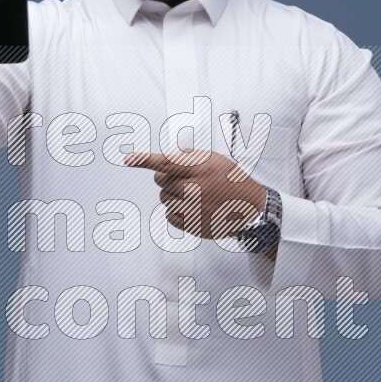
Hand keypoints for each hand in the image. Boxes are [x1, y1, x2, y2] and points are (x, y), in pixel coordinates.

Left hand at [124, 149, 265, 239]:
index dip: (144, 159)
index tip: (129, 159)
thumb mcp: (215, 159)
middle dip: (169, 178)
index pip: (166, 161)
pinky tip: (193, 208)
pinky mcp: (191, 224)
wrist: (251, 209)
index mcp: (200, 168)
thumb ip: (189, 157)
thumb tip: (167, 158)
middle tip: (188, 181)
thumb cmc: (233, 182)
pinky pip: (169, 215)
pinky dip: (177, 211)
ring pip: (163, 199)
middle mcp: (194, 188)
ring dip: (174, 196)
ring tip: (194, 196)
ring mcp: (192, 208)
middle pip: (160, 180)